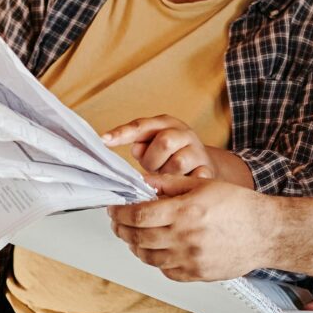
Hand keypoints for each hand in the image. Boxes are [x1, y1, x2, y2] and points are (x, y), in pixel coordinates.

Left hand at [102, 116, 249, 184]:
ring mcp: (197, 152)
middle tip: (152, 168)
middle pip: (165, 141)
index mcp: (166, 124)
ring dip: (167, 174)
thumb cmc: (170, 156)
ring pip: (178, 163)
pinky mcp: (207, 170)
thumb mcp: (151, 147)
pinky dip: (184, 185)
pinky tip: (179, 188)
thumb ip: (139, 146)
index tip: (104, 140)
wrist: (203, 165)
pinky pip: (194, 178)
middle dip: (153, 159)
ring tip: (165, 178)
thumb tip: (132, 148)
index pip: (141, 125)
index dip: (122, 133)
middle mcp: (183, 134)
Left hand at [110, 170, 280, 281]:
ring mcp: (190, 259)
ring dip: (136, 246)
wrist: (265, 232)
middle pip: (138, 237)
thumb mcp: (203, 185)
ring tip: (134, 236)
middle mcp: (185, 237)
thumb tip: (142, 181)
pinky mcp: (196, 274)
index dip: (120, 212)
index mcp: (185, 211)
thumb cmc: (238, 206)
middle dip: (122, 229)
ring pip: (148, 257)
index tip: (115, 209)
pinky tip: (157, 249)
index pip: (139, 215)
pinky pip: (165, 271)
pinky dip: (156, 260)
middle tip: (118, 223)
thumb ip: (169, 183)